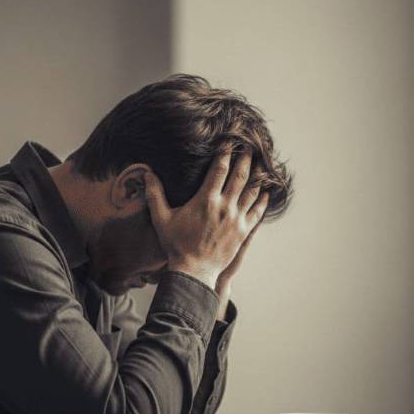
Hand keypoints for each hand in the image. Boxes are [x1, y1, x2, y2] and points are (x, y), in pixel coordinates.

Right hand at [144, 150, 269, 290]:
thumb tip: (147, 174)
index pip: (219, 169)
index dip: (226, 153)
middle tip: (250, 146)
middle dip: (246, 159)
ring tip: (262, 164)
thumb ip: (154, 195)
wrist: (193, 271)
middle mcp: (224, 206)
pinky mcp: (243, 232)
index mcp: (205, 200)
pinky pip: (257, 211)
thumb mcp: (161, 219)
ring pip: (252, 191)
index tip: (230, 142)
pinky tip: (266, 191)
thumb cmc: (176, 245)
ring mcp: (236, 219)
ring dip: (258, 175)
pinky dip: (263, 199)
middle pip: (240, 175)